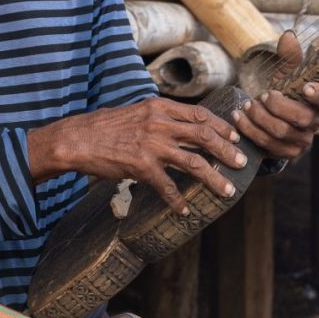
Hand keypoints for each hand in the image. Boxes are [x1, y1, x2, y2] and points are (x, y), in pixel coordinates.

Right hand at [27, 96, 248, 215]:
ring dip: (214, 178)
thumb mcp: (135, 112)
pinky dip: (179, 200)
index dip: (221, 126)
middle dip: (227, 151)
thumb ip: (158, 117)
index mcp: (159, 107)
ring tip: (227, 191)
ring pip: (194, 162)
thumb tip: (180, 127)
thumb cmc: (103, 126)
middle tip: (241, 162)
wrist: (77, 139)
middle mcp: (159, 123)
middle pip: (204, 136)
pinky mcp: (141, 167)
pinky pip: (168, 186)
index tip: (235, 135)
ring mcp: (152, 146)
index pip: (199, 114)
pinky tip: (185, 210)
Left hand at [233, 30, 318, 159]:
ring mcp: (302, 141)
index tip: (306, 87)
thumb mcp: (286, 72)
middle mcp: (315, 123)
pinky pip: (267, 144)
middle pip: (300, 118)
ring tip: (247, 105)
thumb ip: (289, 55)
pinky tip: (239, 118)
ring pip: (280, 131)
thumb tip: (288, 36)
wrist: (267, 115)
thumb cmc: (282, 90)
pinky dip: (249, 129)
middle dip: (277, 106)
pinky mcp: (286, 153)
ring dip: (258, 117)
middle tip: (261, 95)